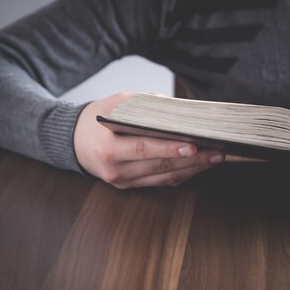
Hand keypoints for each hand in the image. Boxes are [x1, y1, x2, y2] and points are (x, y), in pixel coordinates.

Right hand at [74, 93, 223, 188]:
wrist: (73, 140)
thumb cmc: (99, 118)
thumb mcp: (118, 104)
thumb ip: (147, 106)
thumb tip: (180, 111)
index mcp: (108, 147)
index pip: (144, 148)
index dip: (170, 149)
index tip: (194, 146)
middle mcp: (115, 169)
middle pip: (160, 166)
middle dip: (192, 160)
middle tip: (217, 152)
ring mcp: (122, 181)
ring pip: (164, 177)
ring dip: (193, 169)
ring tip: (215, 158)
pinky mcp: (129, 186)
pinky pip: (160, 181)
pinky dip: (182, 174)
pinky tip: (198, 165)